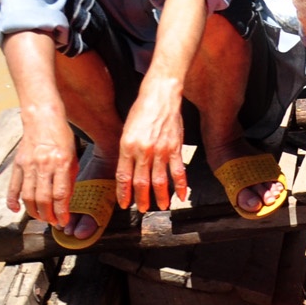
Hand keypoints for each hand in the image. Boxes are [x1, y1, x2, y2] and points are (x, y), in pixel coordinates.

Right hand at [6, 104, 78, 227]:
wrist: (42, 118)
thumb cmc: (62, 138)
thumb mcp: (73, 156)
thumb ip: (69, 178)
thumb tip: (64, 201)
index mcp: (62, 162)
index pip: (61, 194)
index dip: (62, 212)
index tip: (63, 221)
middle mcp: (45, 164)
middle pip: (43, 198)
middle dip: (48, 215)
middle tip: (53, 222)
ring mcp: (29, 164)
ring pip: (28, 196)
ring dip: (34, 212)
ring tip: (41, 218)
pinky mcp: (17, 164)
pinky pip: (13, 186)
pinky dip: (13, 200)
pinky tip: (16, 210)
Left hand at [115, 74, 188, 212]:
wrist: (160, 95)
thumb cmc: (142, 110)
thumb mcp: (127, 130)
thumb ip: (127, 151)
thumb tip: (128, 171)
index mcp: (127, 146)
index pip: (123, 177)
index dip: (124, 193)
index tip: (125, 204)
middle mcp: (143, 151)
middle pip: (141, 182)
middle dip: (141, 199)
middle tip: (142, 209)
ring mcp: (161, 150)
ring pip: (160, 181)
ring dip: (160, 197)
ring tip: (161, 206)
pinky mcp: (176, 147)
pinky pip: (179, 171)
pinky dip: (181, 186)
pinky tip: (182, 196)